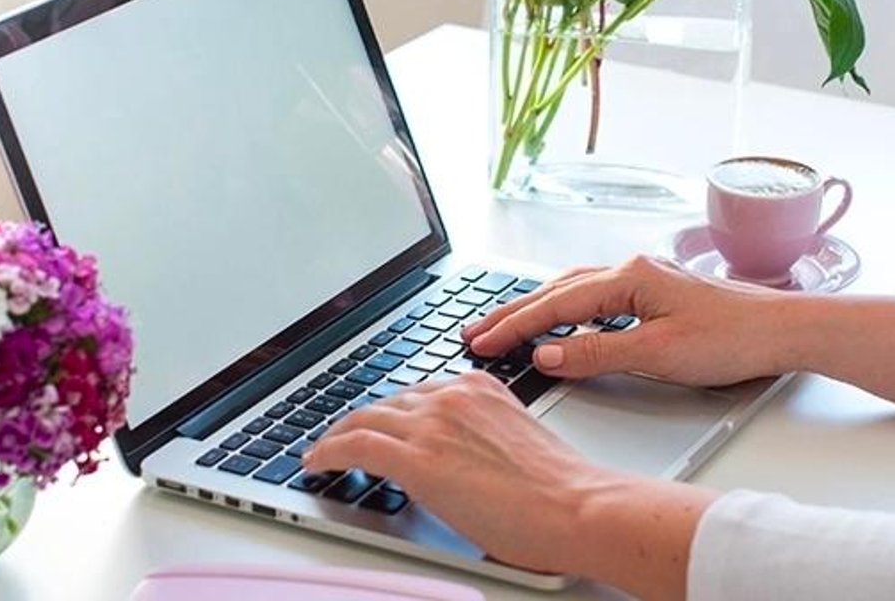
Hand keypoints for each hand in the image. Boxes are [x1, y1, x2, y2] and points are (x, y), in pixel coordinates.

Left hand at [305, 373, 713, 597]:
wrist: (577, 506)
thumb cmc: (560, 491)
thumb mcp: (514, 442)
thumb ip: (480, 439)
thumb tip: (456, 463)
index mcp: (480, 387)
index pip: (417, 393)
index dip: (390, 413)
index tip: (377, 424)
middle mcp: (453, 395)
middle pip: (386, 403)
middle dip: (359, 422)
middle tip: (340, 440)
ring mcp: (433, 423)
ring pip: (364, 419)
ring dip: (338, 436)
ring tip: (324, 452)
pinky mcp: (418, 458)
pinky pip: (354, 445)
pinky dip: (329, 452)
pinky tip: (317, 463)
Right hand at [462, 255, 801, 385]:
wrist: (784, 330)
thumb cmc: (732, 339)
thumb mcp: (658, 354)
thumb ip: (598, 354)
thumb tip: (548, 355)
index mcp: (629, 278)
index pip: (556, 304)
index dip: (515, 326)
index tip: (481, 342)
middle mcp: (633, 270)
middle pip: (557, 291)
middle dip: (514, 312)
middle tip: (474, 332)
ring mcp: (645, 279)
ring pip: (575, 290)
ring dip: (538, 309)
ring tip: (504, 326)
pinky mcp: (657, 292)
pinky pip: (596, 297)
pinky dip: (567, 309)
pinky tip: (560, 323)